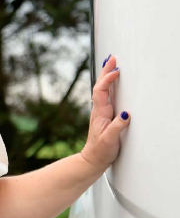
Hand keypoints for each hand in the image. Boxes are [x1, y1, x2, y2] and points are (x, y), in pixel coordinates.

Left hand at [80, 54, 130, 173]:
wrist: (93, 159)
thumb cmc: (101, 150)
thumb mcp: (110, 139)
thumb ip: (117, 126)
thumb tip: (125, 113)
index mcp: (100, 113)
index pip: (101, 91)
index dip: (107, 80)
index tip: (116, 71)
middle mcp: (99, 110)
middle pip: (100, 86)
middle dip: (106, 71)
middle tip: (111, 58)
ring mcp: (101, 112)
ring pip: (103, 89)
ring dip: (107, 76)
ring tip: (111, 64)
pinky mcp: (105, 115)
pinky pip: (107, 96)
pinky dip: (109, 85)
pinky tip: (112, 82)